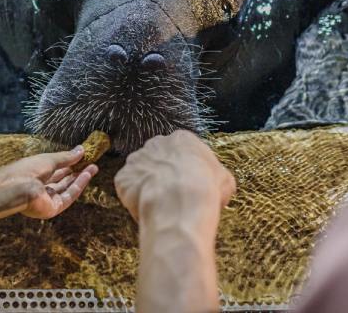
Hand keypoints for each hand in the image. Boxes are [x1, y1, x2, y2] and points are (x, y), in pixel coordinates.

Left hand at [0, 146, 98, 219]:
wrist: (16, 188)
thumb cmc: (27, 170)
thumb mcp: (49, 159)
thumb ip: (66, 157)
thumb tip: (81, 150)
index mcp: (36, 174)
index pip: (55, 169)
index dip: (69, 163)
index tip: (83, 156)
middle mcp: (41, 187)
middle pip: (63, 179)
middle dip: (77, 171)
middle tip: (92, 162)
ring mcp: (47, 199)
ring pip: (67, 188)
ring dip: (80, 178)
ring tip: (93, 167)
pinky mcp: (53, 208)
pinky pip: (68, 196)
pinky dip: (78, 186)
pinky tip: (86, 175)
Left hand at [114, 130, 234, 222]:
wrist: (181, 201)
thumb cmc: (205, 189)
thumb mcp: (224, 180)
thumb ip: (217, 176)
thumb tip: (218, 185)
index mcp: (181, 139)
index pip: (180, 151)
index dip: (184, 170)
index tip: (187, 184)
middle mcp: (155, 143)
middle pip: (157, 158)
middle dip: (162, 175)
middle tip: (171, 196)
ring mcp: (136, 159)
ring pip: (139, 172)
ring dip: (146, 186)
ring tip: (158, 206)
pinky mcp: (122, 177)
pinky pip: (127, 188)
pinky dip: (134, 198)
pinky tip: (146, 209)